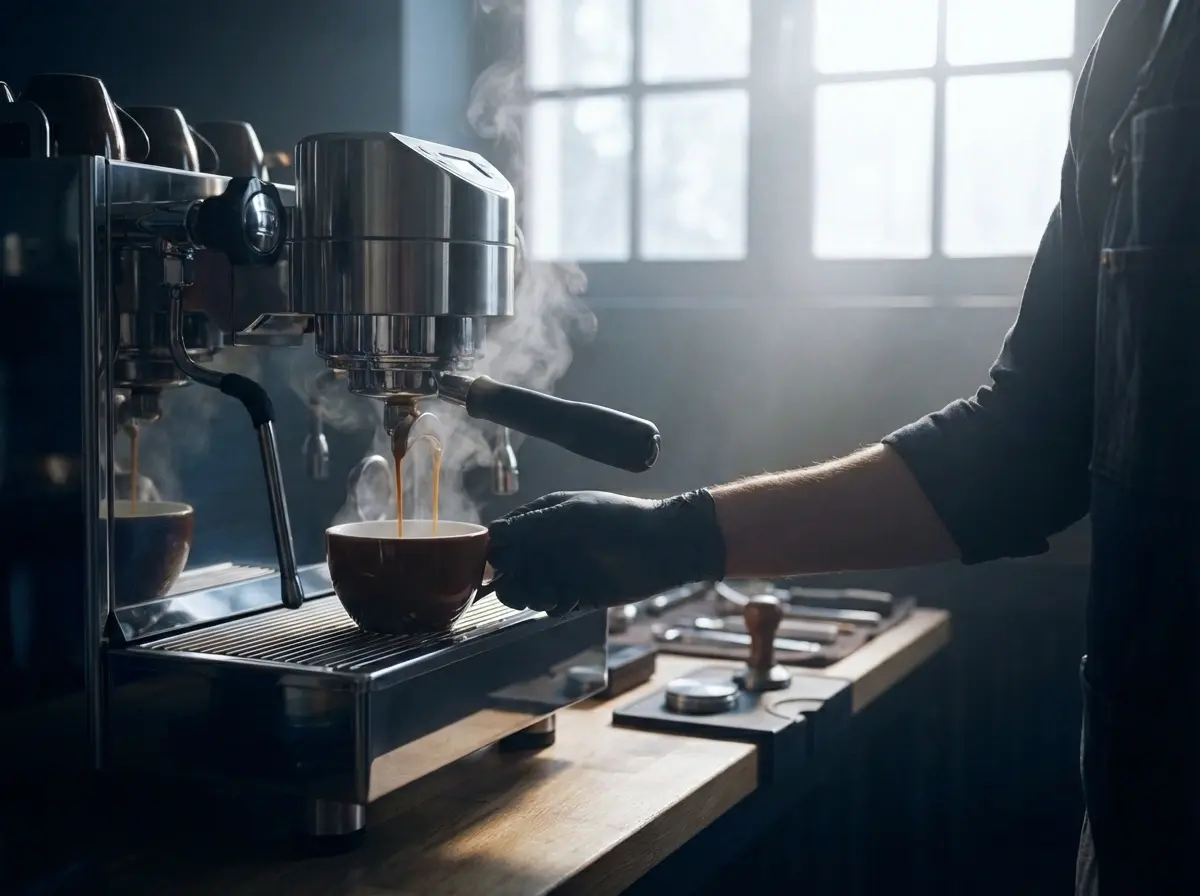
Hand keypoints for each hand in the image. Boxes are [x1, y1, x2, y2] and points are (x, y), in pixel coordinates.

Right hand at [487, 489, 725, 614]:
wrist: (664, 547)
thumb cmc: (620, 521)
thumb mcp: (575, 514)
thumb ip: (534, 524)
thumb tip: (494, 531)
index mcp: (544, 519)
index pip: (505, 538)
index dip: (498, 555)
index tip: (505, 568)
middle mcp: (549, 545)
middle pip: (511, 571)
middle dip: (515, 583)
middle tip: (529, 592)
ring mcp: (563, 570)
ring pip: (528, 591)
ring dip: (534, 598)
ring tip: (554, 597)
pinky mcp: (579, 594)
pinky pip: (552, 606)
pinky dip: (556, 607)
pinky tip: (572, 601)